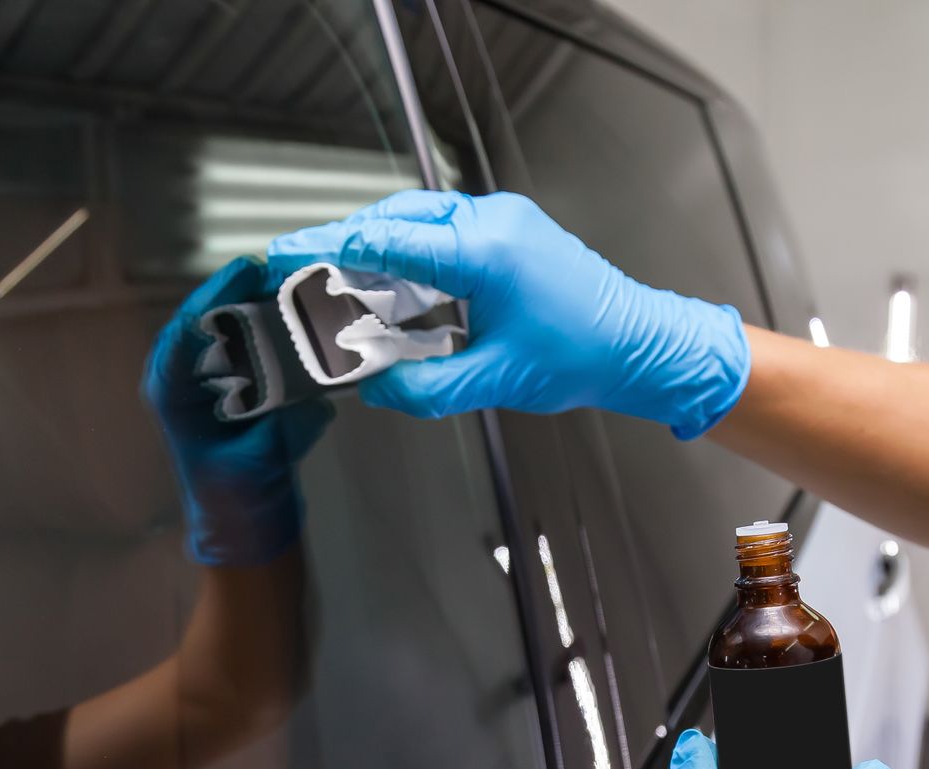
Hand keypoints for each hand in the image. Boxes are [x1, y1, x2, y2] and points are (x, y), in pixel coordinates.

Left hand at [144, 256, 331, 565]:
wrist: (247, 536)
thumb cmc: (237, 508)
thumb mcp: (256, 470)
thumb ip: (278, 432)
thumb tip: (312, 400)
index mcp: (173, 394)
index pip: (186, 330)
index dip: (216, 295)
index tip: (250, 270)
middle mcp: (186, 380)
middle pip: (211, 318)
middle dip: (246, 291)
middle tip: (286, 268)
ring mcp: (213, 384)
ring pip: (233, 329)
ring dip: (266, 306)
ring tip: (302, 285)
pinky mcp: (240, 391)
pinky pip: (257, 349)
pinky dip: (282, 333)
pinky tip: (311, 323)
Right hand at [266, 190, 749, 437]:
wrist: (642, 345)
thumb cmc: (583, 355)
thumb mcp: (495, 382)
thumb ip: (425, 388)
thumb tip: (376, 388)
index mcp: (485, 250)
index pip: (386, 241)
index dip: (327, 250)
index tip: (286, 255)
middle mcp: (492, 222)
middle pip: (393, 220)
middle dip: (341, 244)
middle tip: (295, 265)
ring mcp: (503, 221)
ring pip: (416, 223)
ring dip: (373, 250)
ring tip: (332, 281)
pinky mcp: (510, 232)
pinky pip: (443, 234)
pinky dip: (408, 256)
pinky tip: (388, 287)